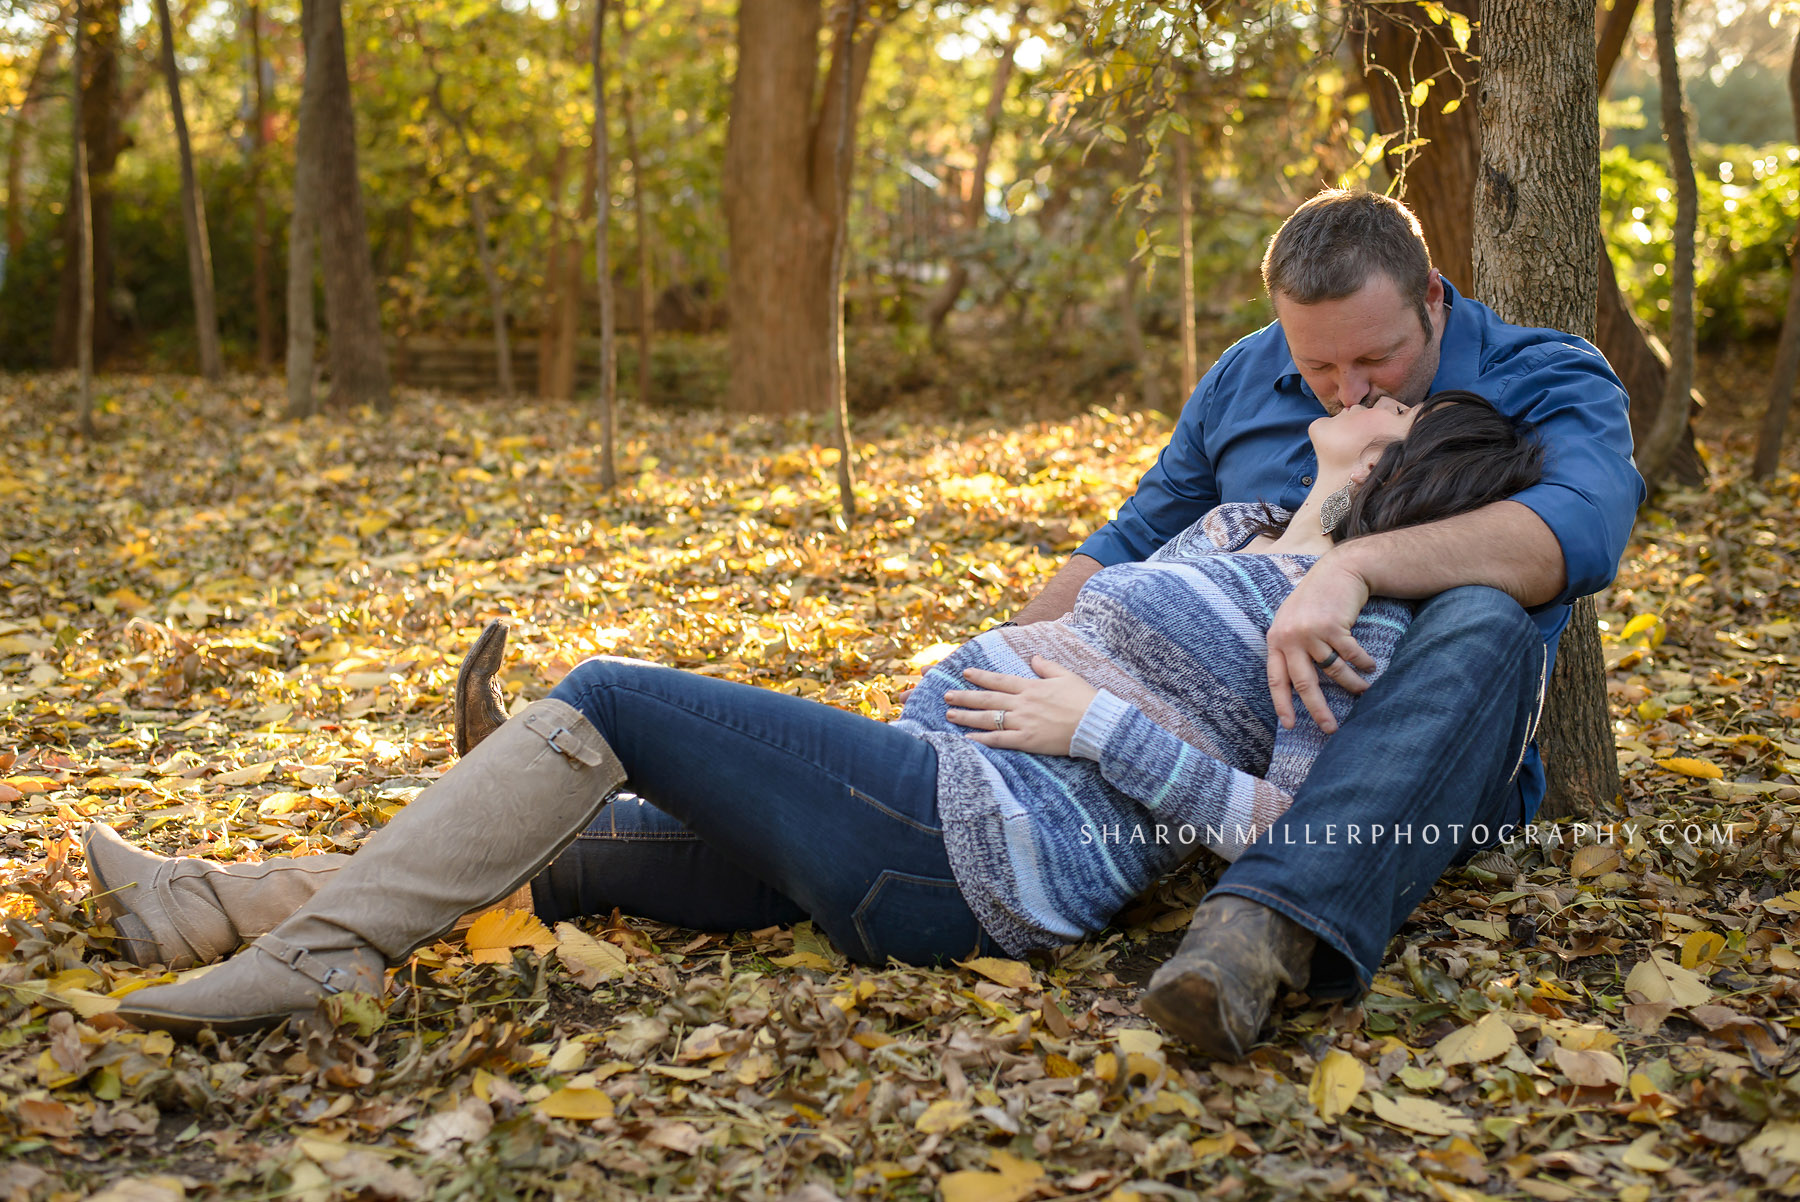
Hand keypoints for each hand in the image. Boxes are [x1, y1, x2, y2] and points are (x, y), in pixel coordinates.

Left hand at [944, 657, 1097, 755]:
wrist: (1095, 723)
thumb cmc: (1084, 698)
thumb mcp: (1066, 675)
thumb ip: (1047, 666)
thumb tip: (1034, 658)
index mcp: (1031, 687)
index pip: (999, 680)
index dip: (980, 677)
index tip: (964, 673)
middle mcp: (1022, 703)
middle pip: (988, 699)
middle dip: (965, 697)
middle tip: (947, 696)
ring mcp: (1023, 722)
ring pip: (989, 718)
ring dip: (967, 717)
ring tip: (949, 715)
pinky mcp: (1027, 741)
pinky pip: (1000, 740)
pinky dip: (982, 739)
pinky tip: (968, 739)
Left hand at [1266, 555, 1376, 732]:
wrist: (1338, 571)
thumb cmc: (1315, 600)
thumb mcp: (1292, 620)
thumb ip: (1288, 647)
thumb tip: (1292, 683)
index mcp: (1276, 639)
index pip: (1275, 679)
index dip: (1283, 704)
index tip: (1289, 725)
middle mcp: (1290, 637)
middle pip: (1304, 683)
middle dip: (1317, 709)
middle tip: (1330, 728)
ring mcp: (1311, 632)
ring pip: (1333, 670)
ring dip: (1352, 684)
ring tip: (1364, 691)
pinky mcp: (1333, 626)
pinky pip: (1350, 655)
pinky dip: (1362, 663)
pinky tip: (1370, 666)